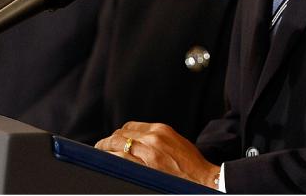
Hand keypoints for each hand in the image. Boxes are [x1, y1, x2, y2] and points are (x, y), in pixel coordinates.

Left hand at [95, 121, 219, 187]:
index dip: (119, 134)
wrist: (204, 179)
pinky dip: (112, 160)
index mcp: (160, 129)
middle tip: (102, 147)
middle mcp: (153, 137)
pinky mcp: (146, 168)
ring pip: (117, 146)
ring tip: (101, 154)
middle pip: (121, 134)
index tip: (115, 140)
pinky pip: (122, 160)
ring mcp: (148, 152)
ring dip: (106, 150)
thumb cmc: (192, 164)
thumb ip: (157, 139)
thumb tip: (140, 141)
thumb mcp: (176, 141)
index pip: (130, 127)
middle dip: (109, 141)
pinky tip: (107, 163)